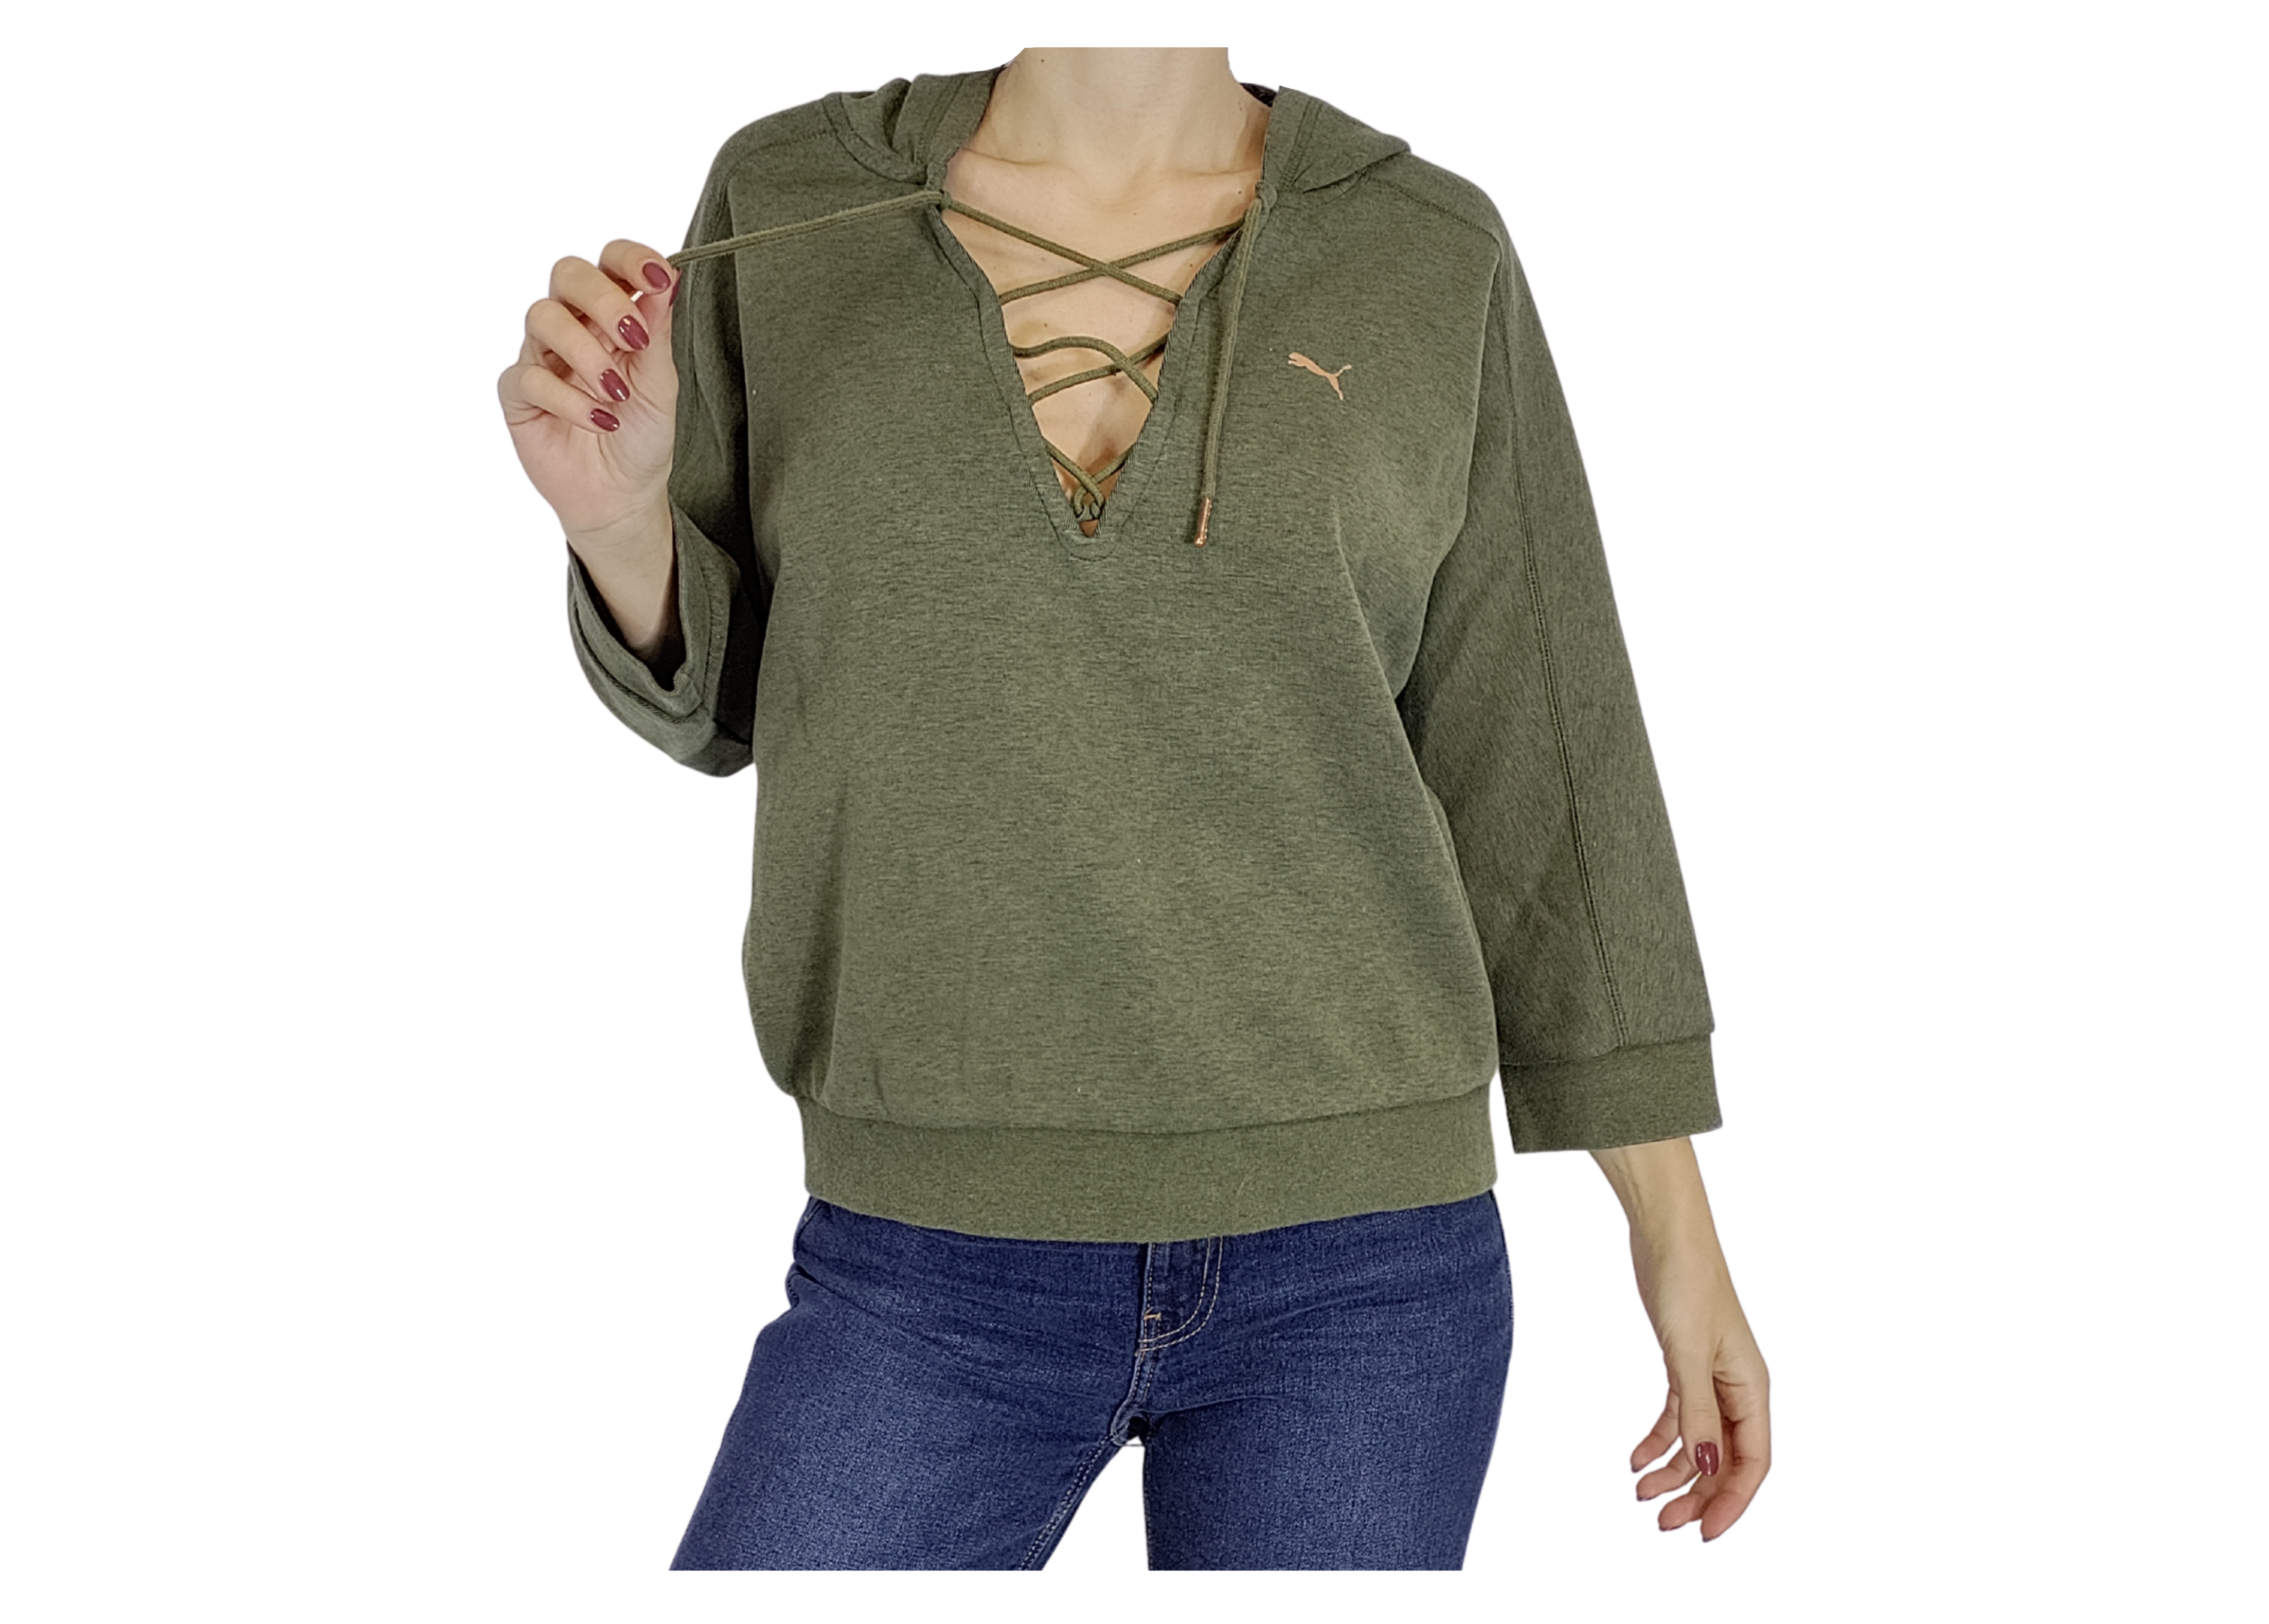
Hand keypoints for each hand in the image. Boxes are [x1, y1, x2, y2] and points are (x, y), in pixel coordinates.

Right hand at [497, 240, 681, 539]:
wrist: (622, 494)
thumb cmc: (641, 435)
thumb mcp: (661, 383)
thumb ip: (658, 332)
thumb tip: (667, 279)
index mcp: (611, 315)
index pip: (609, 262)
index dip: (629, 258)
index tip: (657, 277)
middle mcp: (573, 326)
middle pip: (567, 273)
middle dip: (603, 299)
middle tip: (634, 339)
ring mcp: (541, 356)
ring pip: (543, 317)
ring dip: (586, 352)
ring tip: (616, 393)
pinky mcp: (519, 393)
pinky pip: (529, 376)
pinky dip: (569, 399)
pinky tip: (599, 420)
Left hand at [1593, 1137, 1771, 1540]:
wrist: (1667, 1236)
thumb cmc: (1687, 1284)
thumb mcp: (1688, 1355)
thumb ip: (1699, 1414)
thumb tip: (1710, 1467)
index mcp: (1752, 1387)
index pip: (1753, 1462)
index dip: (1733, 1501)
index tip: (1704, 1532)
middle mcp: (1738, 1388)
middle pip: (1726, 1459)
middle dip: (1698, 1495)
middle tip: (1662, 1522)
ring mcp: (1712, 1377)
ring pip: (1701, 1442)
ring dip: (1675, 1471)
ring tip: (1642, 1495)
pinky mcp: (1686, 1364)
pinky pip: (1680, 1416)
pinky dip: (1661, 1440)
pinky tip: (1636, 1458)